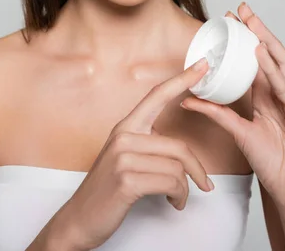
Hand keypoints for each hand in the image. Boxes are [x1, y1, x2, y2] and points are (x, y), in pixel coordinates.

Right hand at [56, 58, 212, 250]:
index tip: (202, 66)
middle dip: (197, 170)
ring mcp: (123, 157)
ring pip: (177, 168)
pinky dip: (178, 197)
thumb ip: (145, 143)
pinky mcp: (127, 180)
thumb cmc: (106, 189)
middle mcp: (124, 136)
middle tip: (205, 185)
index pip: (157, 95)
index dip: (182, 79)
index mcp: (126, 127)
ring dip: (184, 189)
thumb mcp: (124, 157)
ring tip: (177, 197)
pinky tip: (171, 202)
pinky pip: (170, 183)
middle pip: (178, 146)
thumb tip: (175, 148)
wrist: (79, 218)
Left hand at [180, 2, 284, 208]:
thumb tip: (187, 100)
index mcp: (266, 94)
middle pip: (269, 54)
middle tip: (240, 9)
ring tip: (252, 23)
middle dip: (256, 30)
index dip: (244, 38)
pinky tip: (263, 55)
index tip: (228, 19)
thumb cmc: (271, 160)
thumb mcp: (237, 131)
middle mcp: (280, 92)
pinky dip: (274, 71)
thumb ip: (215, 113)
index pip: (255, 59)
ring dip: (266, 41)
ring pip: (281, 65)